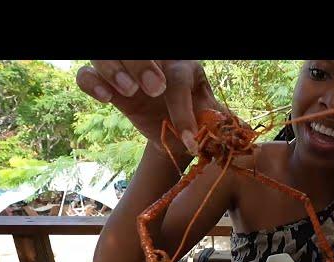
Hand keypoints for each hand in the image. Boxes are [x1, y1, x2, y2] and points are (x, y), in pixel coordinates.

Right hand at [76, 60, 221, 154]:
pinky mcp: (106, 84)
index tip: (189, 138)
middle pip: (139, 50)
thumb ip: (224, 123)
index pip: (179, 79)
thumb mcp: (208, 119)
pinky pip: (87, 74)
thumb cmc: (193, 118)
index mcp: (183, 67)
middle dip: (143, 65)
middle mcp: (153, 62)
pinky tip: (106, 98)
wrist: (172, 128)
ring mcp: (126, 71)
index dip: (183, 109)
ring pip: (107, 55)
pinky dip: (92, 82)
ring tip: (129, 92)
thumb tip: (247, 133)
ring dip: (115, 70)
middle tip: (153, 90)